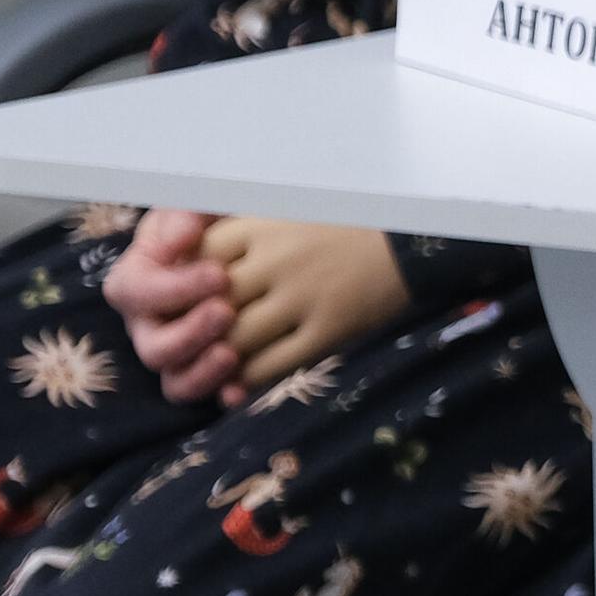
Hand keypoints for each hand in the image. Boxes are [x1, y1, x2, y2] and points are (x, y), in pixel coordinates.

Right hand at [108, 207, 242, 404]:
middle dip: (189, 333)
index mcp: (137, 282)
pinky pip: (207, 396)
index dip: (174, 288)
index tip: (219, 273)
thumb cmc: (213, 228)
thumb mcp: (196, 210)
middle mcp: (148, 326)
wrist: (250, 252)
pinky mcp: (205, 374)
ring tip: (231, 352)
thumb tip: (182, 235)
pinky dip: (222, 395)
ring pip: (173, 381)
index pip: (135, 292)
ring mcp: (176, 355)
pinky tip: (241, 390)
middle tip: (226, 311)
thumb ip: (185, 215)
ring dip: (200, 371)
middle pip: (152, 348)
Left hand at [200, 219, 410, 404]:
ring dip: (218, 358)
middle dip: (194, 329)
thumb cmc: (344, 225)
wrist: (413, 242)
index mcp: (262, 226)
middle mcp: (277, 260)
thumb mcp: (288, 212)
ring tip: (212, 364)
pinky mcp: (328, 329)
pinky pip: (272, 364)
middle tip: (189, 343)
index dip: (182, 287)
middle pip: (210, 305)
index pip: (196, 262)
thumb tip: (186, 257)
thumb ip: (242, 230)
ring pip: (235, 340)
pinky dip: (247, 380)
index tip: (182, 302)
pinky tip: (240, 383)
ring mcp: (303, 296)